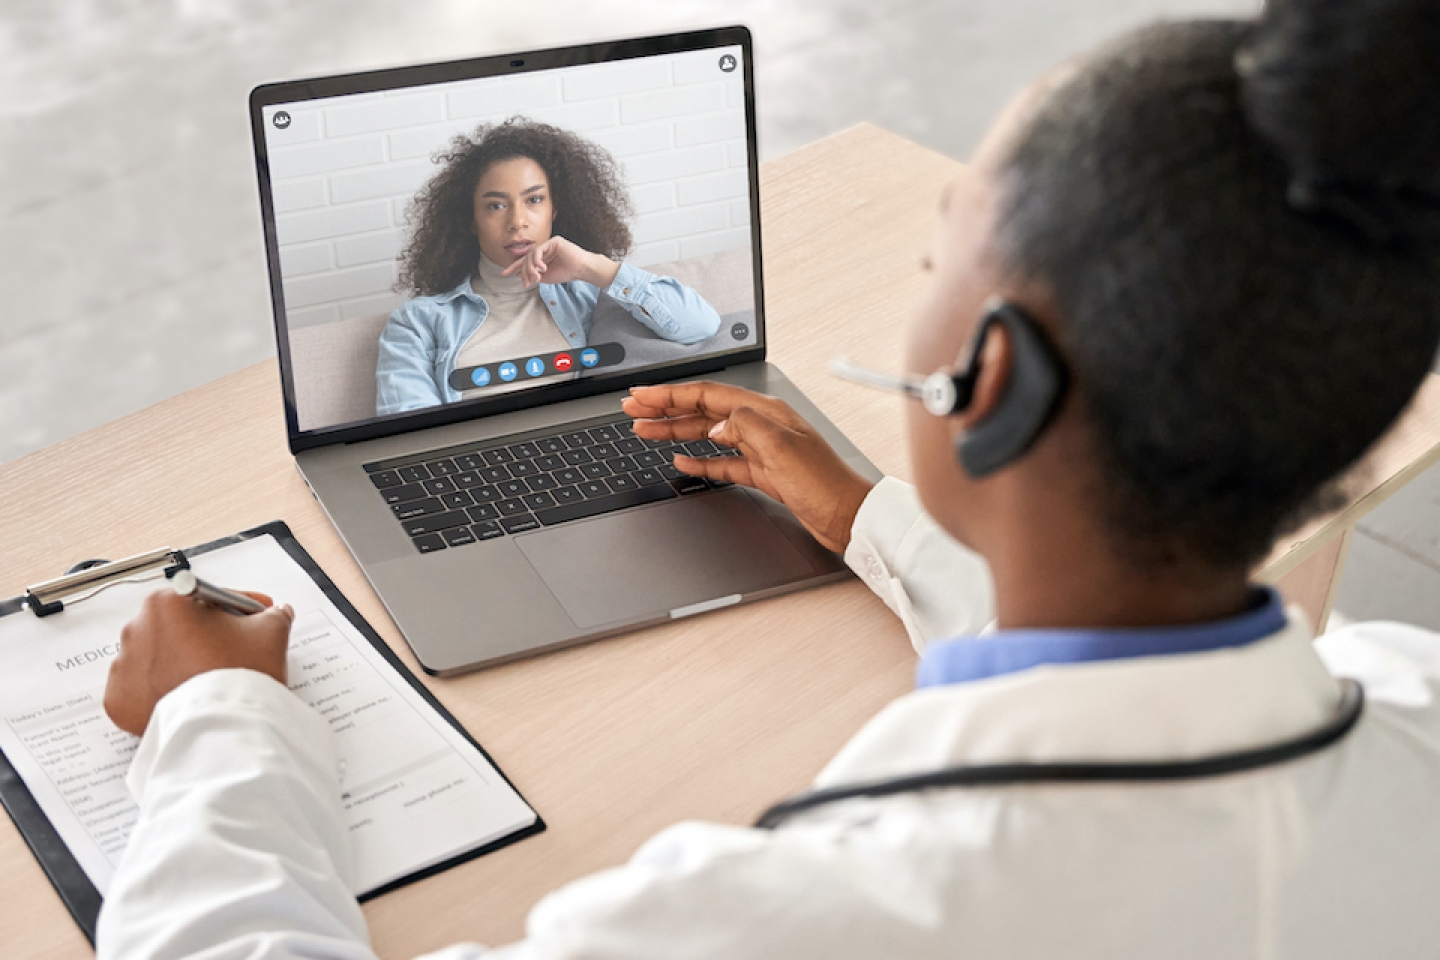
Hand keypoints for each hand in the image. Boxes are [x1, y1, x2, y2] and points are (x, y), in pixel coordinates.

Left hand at [104, 588, 293, 735]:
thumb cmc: (239, 674)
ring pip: (160, 657)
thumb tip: (276, 613)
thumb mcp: (270, 632)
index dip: (240, 606)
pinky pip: (143, 689)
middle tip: (235, 649)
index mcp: (167, 603)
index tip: (253, 615)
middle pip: (180, 625)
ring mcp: (123, 667)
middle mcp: (137, 629)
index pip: (209, 597)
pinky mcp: (119, 700)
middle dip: (207, 633)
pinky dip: (163, 690)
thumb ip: (274, 615)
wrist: (222, 726)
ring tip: (211, 678)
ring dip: (183, 661)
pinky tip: (189, 694)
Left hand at [501, 236, 621, 288]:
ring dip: (531, 268)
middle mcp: (544, 249)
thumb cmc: (567, 273)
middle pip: (527, 258)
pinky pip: (539, 250)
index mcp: (542, 257)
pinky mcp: (554, 241)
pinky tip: (542, 268)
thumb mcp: (546, 278)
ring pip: (532, 255)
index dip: (514, 267)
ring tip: (536, 277)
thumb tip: (520, 275)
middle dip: (524, 271)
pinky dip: (537, 260)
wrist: (582, 269)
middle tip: (526, 282)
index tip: (504, 274)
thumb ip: (534, 275)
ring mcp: (549, 244)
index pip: (525, 261)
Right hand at [623, 382, 874, 552]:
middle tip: (632, 410)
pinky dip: (699, 461)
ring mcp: (760, 449)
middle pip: (702, 411)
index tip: (642, 395)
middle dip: (665, 409)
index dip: (670, 394)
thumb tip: (716, 422)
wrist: (847, 516)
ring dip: (675, 433)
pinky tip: (681, 462)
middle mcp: (760, 425)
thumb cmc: (824, 483)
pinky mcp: (762, 473)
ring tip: (645, 432)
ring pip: (708, 435)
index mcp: (764, 412)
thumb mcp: (781, 448)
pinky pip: (722, 462)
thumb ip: (744, 426)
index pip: (706, 395)